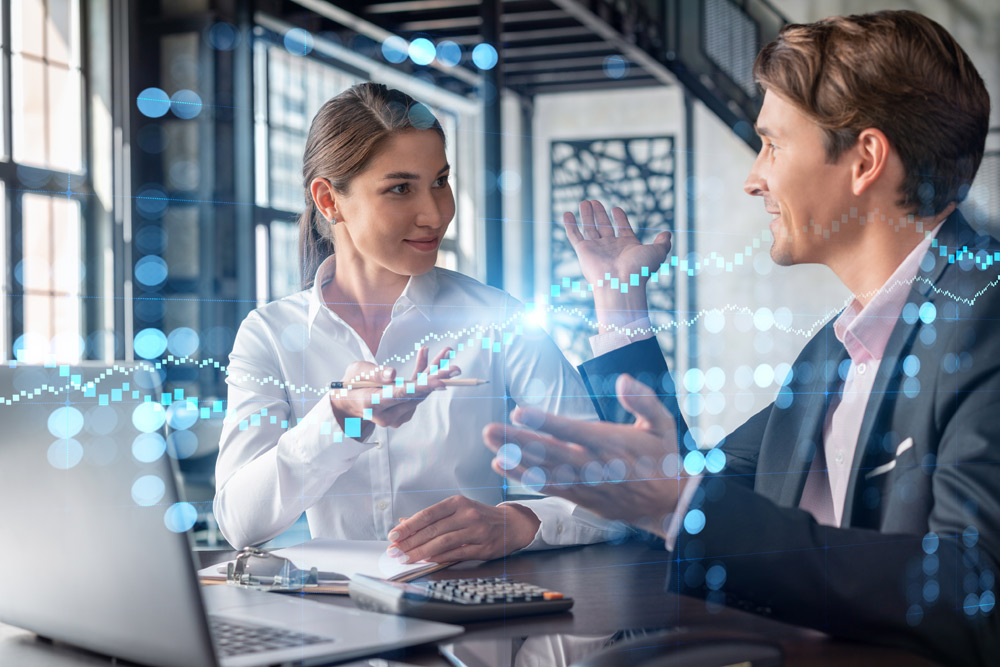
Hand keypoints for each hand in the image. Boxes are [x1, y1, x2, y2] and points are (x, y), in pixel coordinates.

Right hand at [329, 346, 458, 436]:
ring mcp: (395, 417)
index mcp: (372, 403)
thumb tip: (393, 374)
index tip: (440, 382)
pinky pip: (417, 393)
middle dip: (436, 377)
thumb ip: (375, 373)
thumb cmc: (351, 383)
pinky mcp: (403, 413)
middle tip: (456, 368)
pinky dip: (424, 376)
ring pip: (420, 392)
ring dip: (433, 372)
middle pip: (416, 394)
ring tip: (446, 352)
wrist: (349, 401)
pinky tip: (426, 357)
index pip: (400, 394)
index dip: (421, 387)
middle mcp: (386, 414)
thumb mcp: (358, 372)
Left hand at [385, 495, 540, 562]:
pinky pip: (456, 553)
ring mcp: (476, 531)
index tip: (393, 535)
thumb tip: (404, 522)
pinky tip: (426, 561)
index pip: (427, 514)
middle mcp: (467, 514)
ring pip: (442, 542)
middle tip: (394, 551)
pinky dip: (439, 558)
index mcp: (458, 503)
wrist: (512, 525)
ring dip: (420, 552)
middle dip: (410, 542)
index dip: (408, 526)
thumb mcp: (458, 510)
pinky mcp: (482, 547)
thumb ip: (432, 518)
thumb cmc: (481, 517)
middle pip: (432, 530)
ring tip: (405, 559)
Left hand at [483, 374, 684, 537]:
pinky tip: (503, 466)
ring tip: (490, 446)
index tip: (518, 410)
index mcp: (611, 443)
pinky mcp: (581, 497)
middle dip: (517, 440)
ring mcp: (585, 483)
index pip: (572, 430)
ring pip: (544, 471)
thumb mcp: (662, 424)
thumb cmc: (663, 458)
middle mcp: (594, 465)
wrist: (669, 504)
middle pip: (549, 451)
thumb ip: (643, 400)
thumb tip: (624, 379)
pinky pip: (548, 487)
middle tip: (489, 429)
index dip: (544, 421)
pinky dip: (524, 477)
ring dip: (514, 458)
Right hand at [564, 200, 670, 330]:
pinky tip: (566, 213)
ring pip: (589, 228)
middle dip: (600, 214)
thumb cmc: (639, 270)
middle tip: (594, 201)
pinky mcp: (583, 250)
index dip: (619, 217)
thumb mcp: (657, 252)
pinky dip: (569, 225)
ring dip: (587, 215)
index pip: (622, 228)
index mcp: (627, 246)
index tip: (616, 208)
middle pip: (603, 226)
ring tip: (585, 202)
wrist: (621, 283)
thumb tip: (668, 234)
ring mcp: (596, 248)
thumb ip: (663, 242)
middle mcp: (610, 247)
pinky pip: (574, 235)